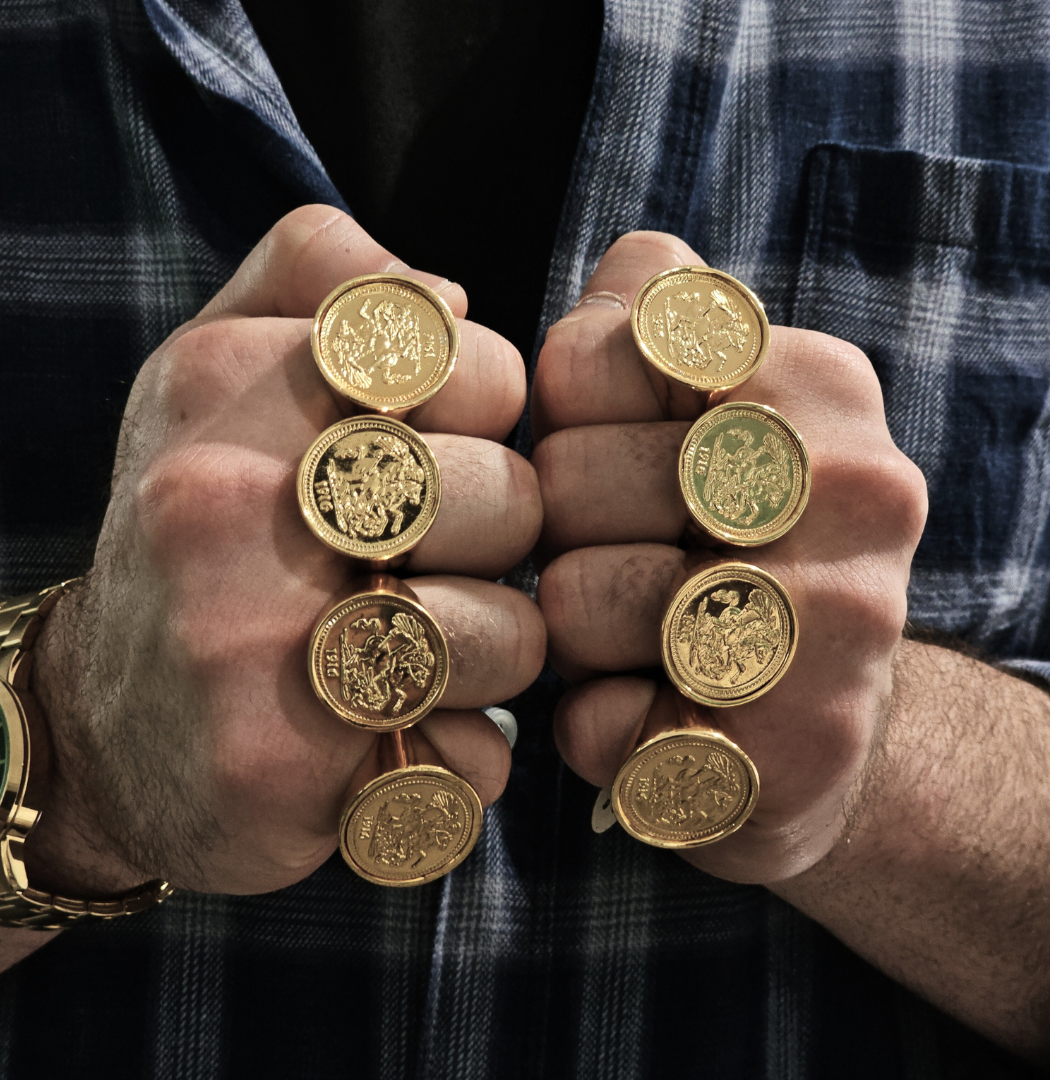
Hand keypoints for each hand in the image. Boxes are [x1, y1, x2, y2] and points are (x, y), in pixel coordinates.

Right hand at [22, 205, 545, 895]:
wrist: (101, 723)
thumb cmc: (197, 531)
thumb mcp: (215, 370)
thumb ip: (314, 275)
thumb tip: (447, 295)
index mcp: (216, 386)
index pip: (468, 363)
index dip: (490, 409)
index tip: (439, 441)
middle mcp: (217, 512)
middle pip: (508, 499)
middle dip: (501, 535)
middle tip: (437, 557)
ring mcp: (244, 653)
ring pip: (514, 639)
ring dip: (495, 652)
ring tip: (421, 654)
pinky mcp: (279, 781)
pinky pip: (471, 763)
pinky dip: (460, 752)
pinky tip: (394, 741)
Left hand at [532, 231, 926, 882]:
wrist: (822, 710)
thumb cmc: (727, 539)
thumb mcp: (703, 404)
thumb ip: (655, 312)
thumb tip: (630, 268)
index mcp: (816, 382)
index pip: (581, 362)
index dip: (560, 421)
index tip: (615, 456)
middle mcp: (857, 487)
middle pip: (565, 481)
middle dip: (564, 530)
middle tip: (629, 557)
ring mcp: (841, 625)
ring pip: (573, 604)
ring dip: (578, 634)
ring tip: (645, 637)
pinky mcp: (796, 752)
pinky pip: (599, 724)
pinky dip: (600, 725)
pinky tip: (661, 716)